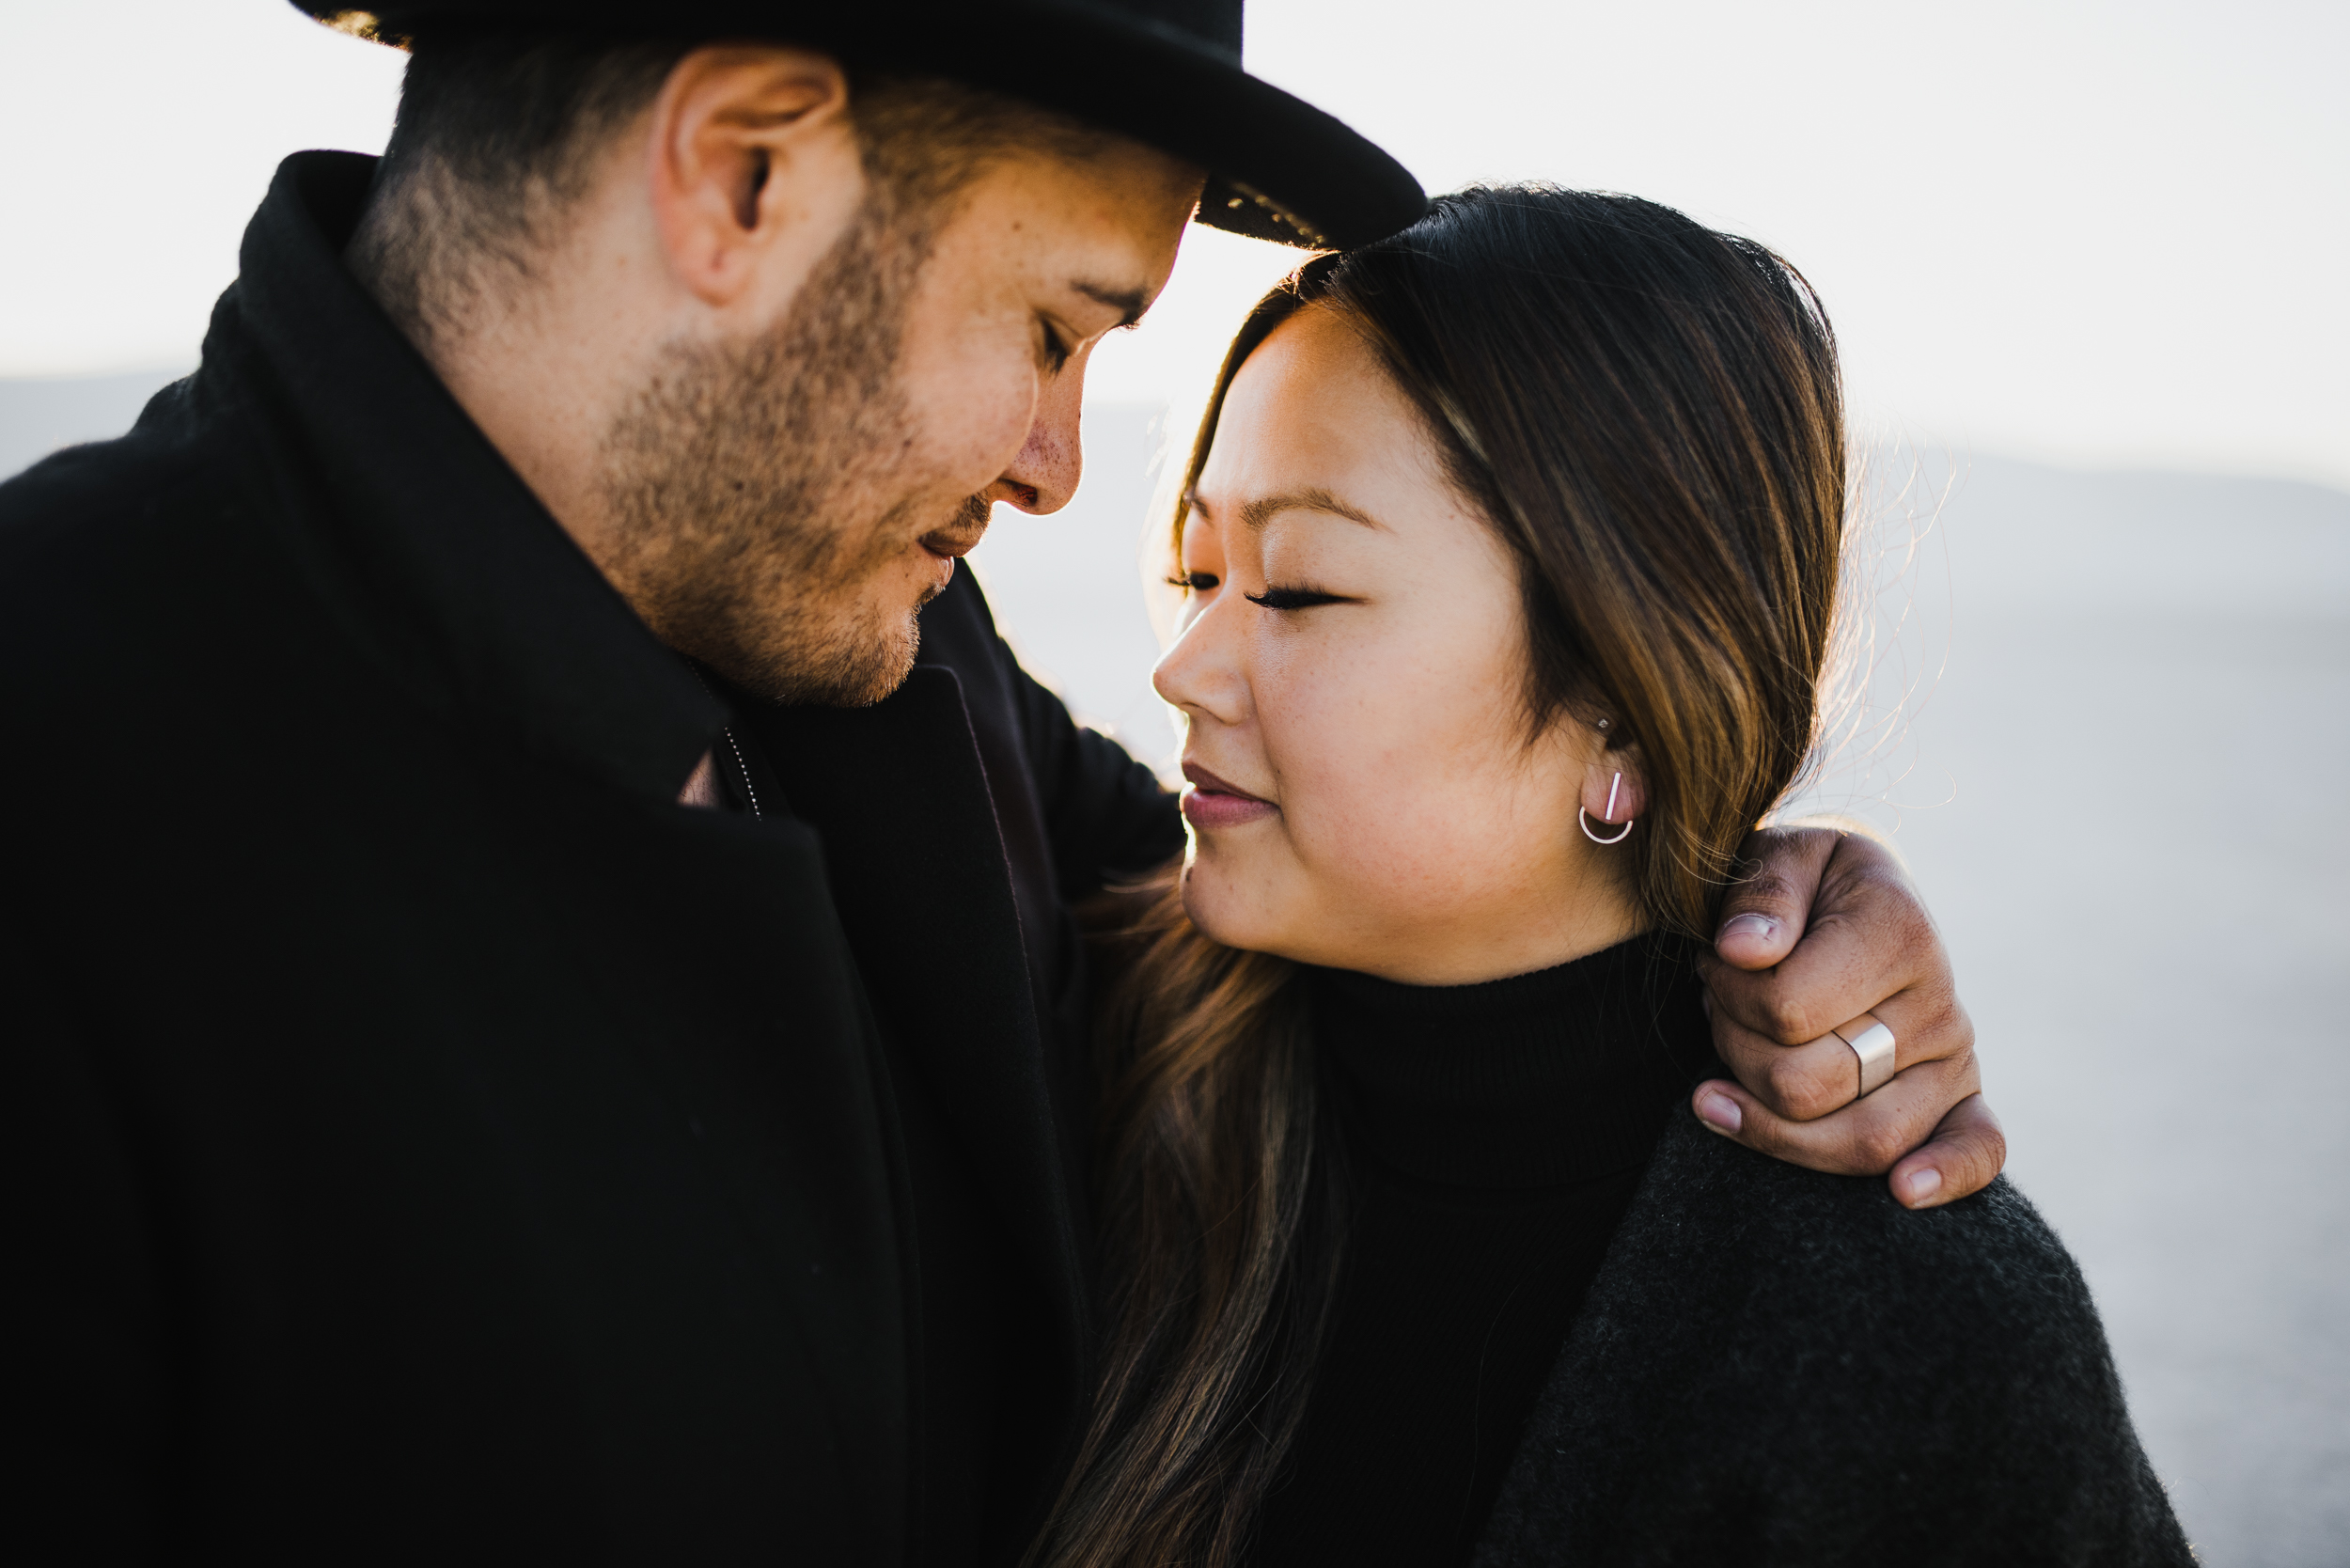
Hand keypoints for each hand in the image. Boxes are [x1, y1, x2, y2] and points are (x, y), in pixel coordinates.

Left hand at [1690, 819, 2005, 1209]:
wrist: (1849, 896)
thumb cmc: (1802, 883)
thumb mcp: (1776, 855)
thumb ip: (1760, 894)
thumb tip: (1744, 949)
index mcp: (1899, 929)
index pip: (1786, 1009)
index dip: (1728, 993)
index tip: (1717, 960)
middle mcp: (1937, 1000)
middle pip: (1807, 1085)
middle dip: (1735, 1052)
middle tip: (1722, 1007)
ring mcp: (1953, 1055)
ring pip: (1860, 1139)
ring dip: (1770, 1117)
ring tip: (1739, 1066)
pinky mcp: (1961, 1097)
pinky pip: (1977, 1149)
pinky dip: (1943, 1176)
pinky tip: (1902, 1192)